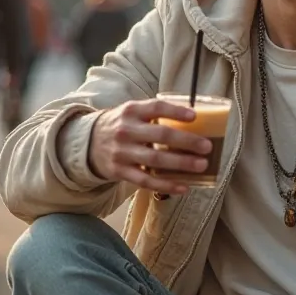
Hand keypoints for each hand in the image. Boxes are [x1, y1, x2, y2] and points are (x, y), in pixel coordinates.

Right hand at [89, 98, 211, 194]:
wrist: (88, 143)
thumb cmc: (121, 126)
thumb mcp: (133, 113)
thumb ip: (155, 114)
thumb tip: (194, 118)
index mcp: (131, 111)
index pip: (156, 108)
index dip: (175, 111)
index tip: (194, 116)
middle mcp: (126, 130)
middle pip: (160, 136)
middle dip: (186, 141)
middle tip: (207, 146)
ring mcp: (122, 152)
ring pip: (155, 160)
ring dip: (181, 164)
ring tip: (201, 165)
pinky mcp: (120, 171)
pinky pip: (146, 181)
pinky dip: (166, 185)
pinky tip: (183, 187)